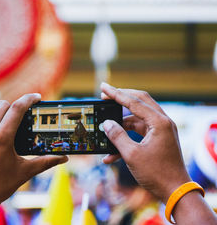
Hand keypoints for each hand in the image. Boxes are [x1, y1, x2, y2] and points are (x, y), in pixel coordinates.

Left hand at [0, 94, 67, 216]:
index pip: (17, 108)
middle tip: (19, 119)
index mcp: (2, 136)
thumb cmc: (0, 187)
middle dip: (11, 109)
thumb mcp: (25, 172)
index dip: (29, 99)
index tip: (36, 97)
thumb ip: (46, 162)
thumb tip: (64, 158)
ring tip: (2, 141)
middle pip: (0, 106)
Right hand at [100, 83, 190, 203]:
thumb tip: (106, 124)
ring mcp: (161, 131)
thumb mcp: (132, 154)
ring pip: (137, 118)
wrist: (175, 191)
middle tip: (105, 96)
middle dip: (121, 99)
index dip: (116, 94)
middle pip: (139, 102)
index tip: (103, 87)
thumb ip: (117, 136)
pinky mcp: (158, 139)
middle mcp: (162, 123)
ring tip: (105, 126)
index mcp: (159, 122)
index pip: (134, 102)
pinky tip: (111, 154)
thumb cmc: (157, 173)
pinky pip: (138, 132)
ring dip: (121, 123)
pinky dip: (125, 138)